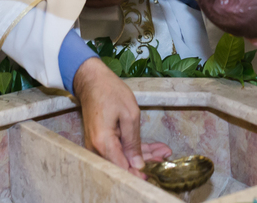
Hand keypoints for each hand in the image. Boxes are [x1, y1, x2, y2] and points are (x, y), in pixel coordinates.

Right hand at [73, 57, 164, 176]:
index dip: (139, 175)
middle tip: (165, 157)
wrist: (91, 80)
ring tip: (163, 151)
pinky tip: (152, 148)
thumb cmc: (110, 92)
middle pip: (123, 165)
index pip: (122, 170)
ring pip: (122, 157)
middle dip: (146, 163)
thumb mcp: (129, 114)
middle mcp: (96, 149)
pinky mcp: (100, 141)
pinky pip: (118, 149)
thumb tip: (138, 165)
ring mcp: (97, 146)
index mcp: (103, 143)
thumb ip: (133, 142)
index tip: (155, 173)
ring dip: (143, 155)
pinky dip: (133, 148)